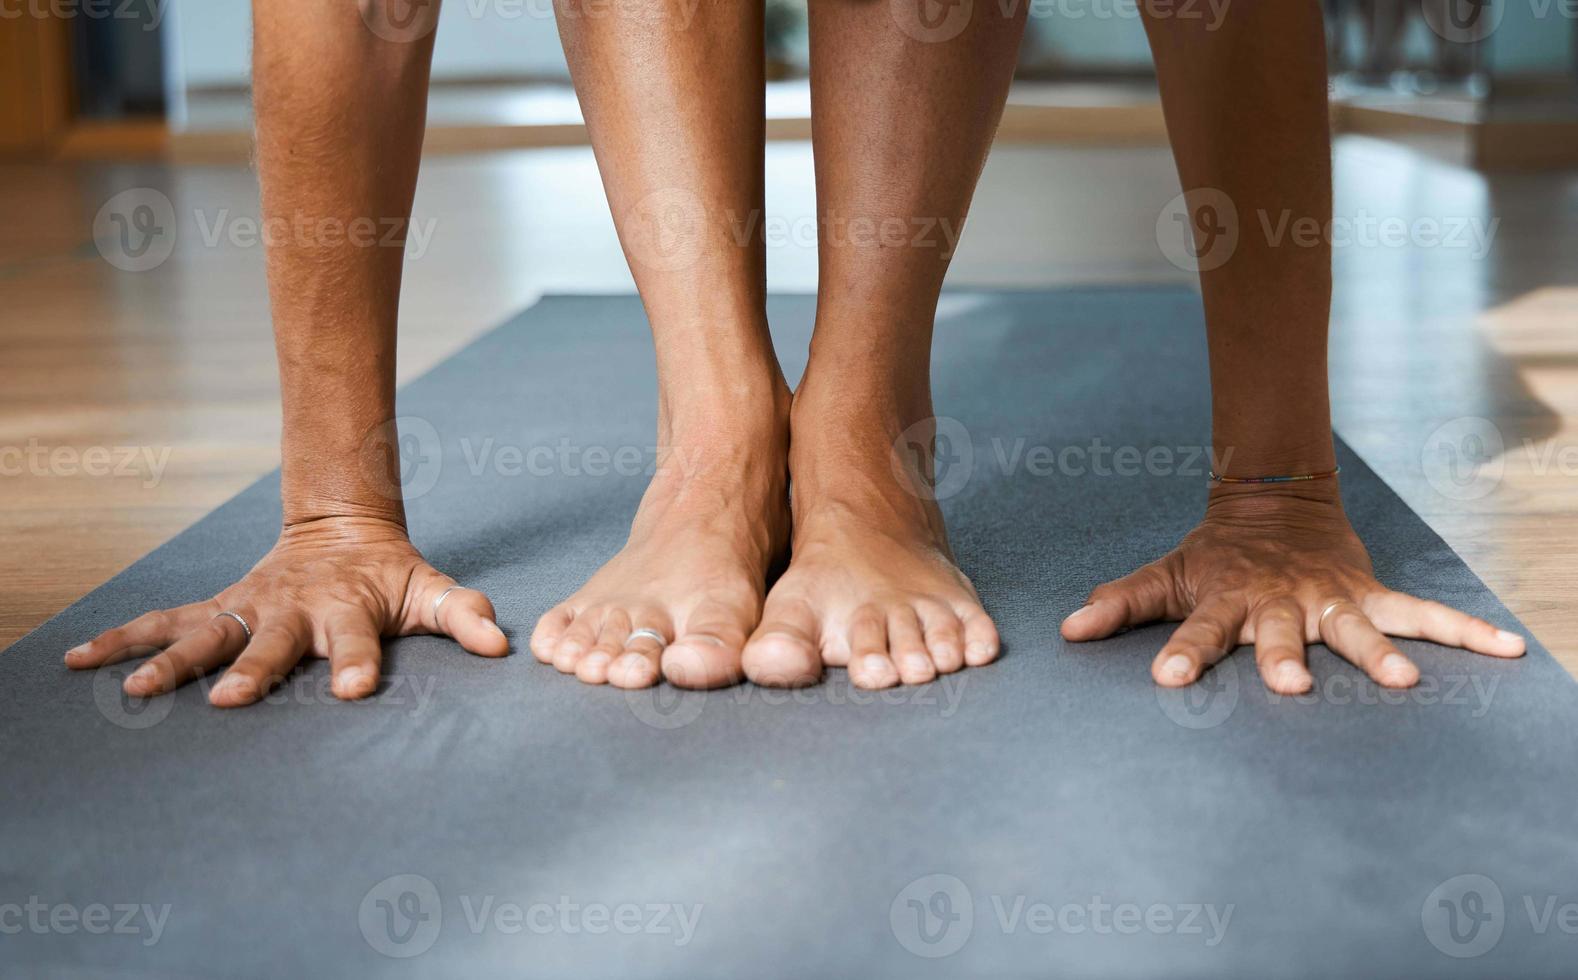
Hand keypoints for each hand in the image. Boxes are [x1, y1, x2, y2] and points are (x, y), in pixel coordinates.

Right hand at [64, 516, 507, 706]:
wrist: (343, 530)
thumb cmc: (391, 577)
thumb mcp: (431, 591)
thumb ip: (462, 615)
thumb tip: (499, 644)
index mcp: (349, 612)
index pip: (356, 642)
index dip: (357, 664)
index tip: (353, 689)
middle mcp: (293, 613)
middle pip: (271, 644)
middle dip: (254, 671)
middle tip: (233, 700)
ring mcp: (251, 609)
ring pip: (206, 634)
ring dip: (171, 662)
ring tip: (136, 693)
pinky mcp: (220, 608)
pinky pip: (167, 623)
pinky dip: (124, 639)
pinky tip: (79, 658)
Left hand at [1059, 482, 1525, 692]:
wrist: (1274, 502)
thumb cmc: (1213, 556)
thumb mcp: (1164, 575)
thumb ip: (1120, 603)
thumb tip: (1067, 629)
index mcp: (1225, 602)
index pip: (1197, 631)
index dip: (1182, 652)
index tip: (1169, 677)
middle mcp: (1278, 604)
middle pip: (1279, 633)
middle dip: (1284, 657)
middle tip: (1290, 686)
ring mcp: (1328, 600)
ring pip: (1354, 628)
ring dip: (1377, 652)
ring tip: (1404, 681)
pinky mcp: (1368, 596)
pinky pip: (1422, 614)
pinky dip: (1464, 631)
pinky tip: (1508, 651)